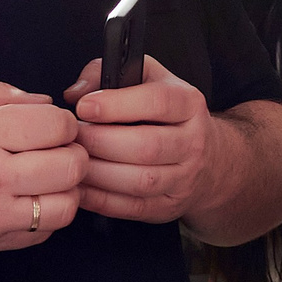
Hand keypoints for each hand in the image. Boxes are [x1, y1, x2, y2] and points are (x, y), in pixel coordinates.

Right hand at [0, 82, 86, 267]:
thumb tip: (40, 101)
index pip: (57, 124)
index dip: (63, 122)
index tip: (51, 125)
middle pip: (71, 165)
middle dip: (74, 153)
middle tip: (58, 151)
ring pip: (65, 206)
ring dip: (66, 190)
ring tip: (46, 179)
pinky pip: (41, 235)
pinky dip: (45, 218)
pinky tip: (27, 203)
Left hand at [65, 54, 212, 222]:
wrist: (209, 159)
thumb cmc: (167, 116)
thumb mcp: (148, 81)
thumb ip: (108, 73)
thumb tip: (75, 93)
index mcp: (188, 104)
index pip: (158, 102)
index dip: (117, 105)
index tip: (84, 106)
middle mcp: (192, 142)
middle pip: (147, 146)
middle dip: (100, 142)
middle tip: (73, 137)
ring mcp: (184, 178)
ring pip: (140, 181)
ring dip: (99, 173)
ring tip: (74, 161)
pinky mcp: (169, 206)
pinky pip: (132, 208)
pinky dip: (101, 200)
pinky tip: (81, 187)